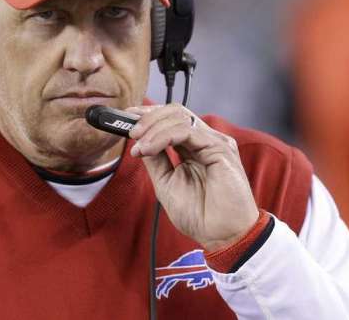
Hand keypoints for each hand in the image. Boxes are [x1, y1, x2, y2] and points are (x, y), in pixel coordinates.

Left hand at [127, 104, 258, 251]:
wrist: (222, 237)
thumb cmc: (200, 215)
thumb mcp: (166, 183)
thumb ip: (155, 159)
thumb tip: (138, 141)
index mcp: (195, 148)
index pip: (172, 119)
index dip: (148, 115)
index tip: (125, 117)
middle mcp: (206, 141)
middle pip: (175, 112)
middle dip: (148, 118)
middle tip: (130, 131)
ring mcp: (215, 143)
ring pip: (179, 117)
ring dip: (152, 129)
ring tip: (138, 147)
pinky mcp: (220, 149)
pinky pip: (186, 131)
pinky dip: (163, 137)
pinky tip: (148, 149)